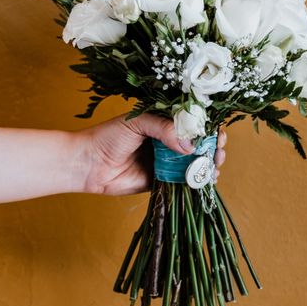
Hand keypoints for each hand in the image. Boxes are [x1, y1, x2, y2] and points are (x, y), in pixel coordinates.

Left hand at [79, 114, 226, 195]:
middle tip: (218, 152)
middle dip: (213, 147)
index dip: (208, 127)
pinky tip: (207, 181)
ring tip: (215, 166)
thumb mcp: (137, 123)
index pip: (192, 123)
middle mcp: (167, 141)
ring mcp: (165, 162)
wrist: (87, 164)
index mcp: (162, 122)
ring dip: (209, 165)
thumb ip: (164, 128)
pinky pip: (183, 182)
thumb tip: (190, 144)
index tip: (217, 133)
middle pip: (198, 144)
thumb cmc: (108, 137)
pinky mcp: (161, 181)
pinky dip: (197, 182)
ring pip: (194, 164)